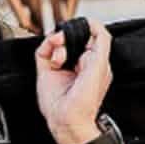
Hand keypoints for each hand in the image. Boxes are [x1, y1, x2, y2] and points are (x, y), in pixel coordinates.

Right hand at [35, 17, 113, 143]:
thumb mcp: (101, 65)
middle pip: (71, 36)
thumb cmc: (86, 101)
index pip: (89, 36)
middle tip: (66, 39)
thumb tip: (93, 24)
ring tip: (61, 53)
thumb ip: (101, 41)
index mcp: (93, 62)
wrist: (68, 118)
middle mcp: (76, 62)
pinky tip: (55, 58)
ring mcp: (60, 66)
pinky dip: (47, 48)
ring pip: (55, 41)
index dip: (85, 29)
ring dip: (58, 42)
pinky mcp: (46, 70)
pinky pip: (43, 50)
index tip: (82, 27)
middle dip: (68, 34)